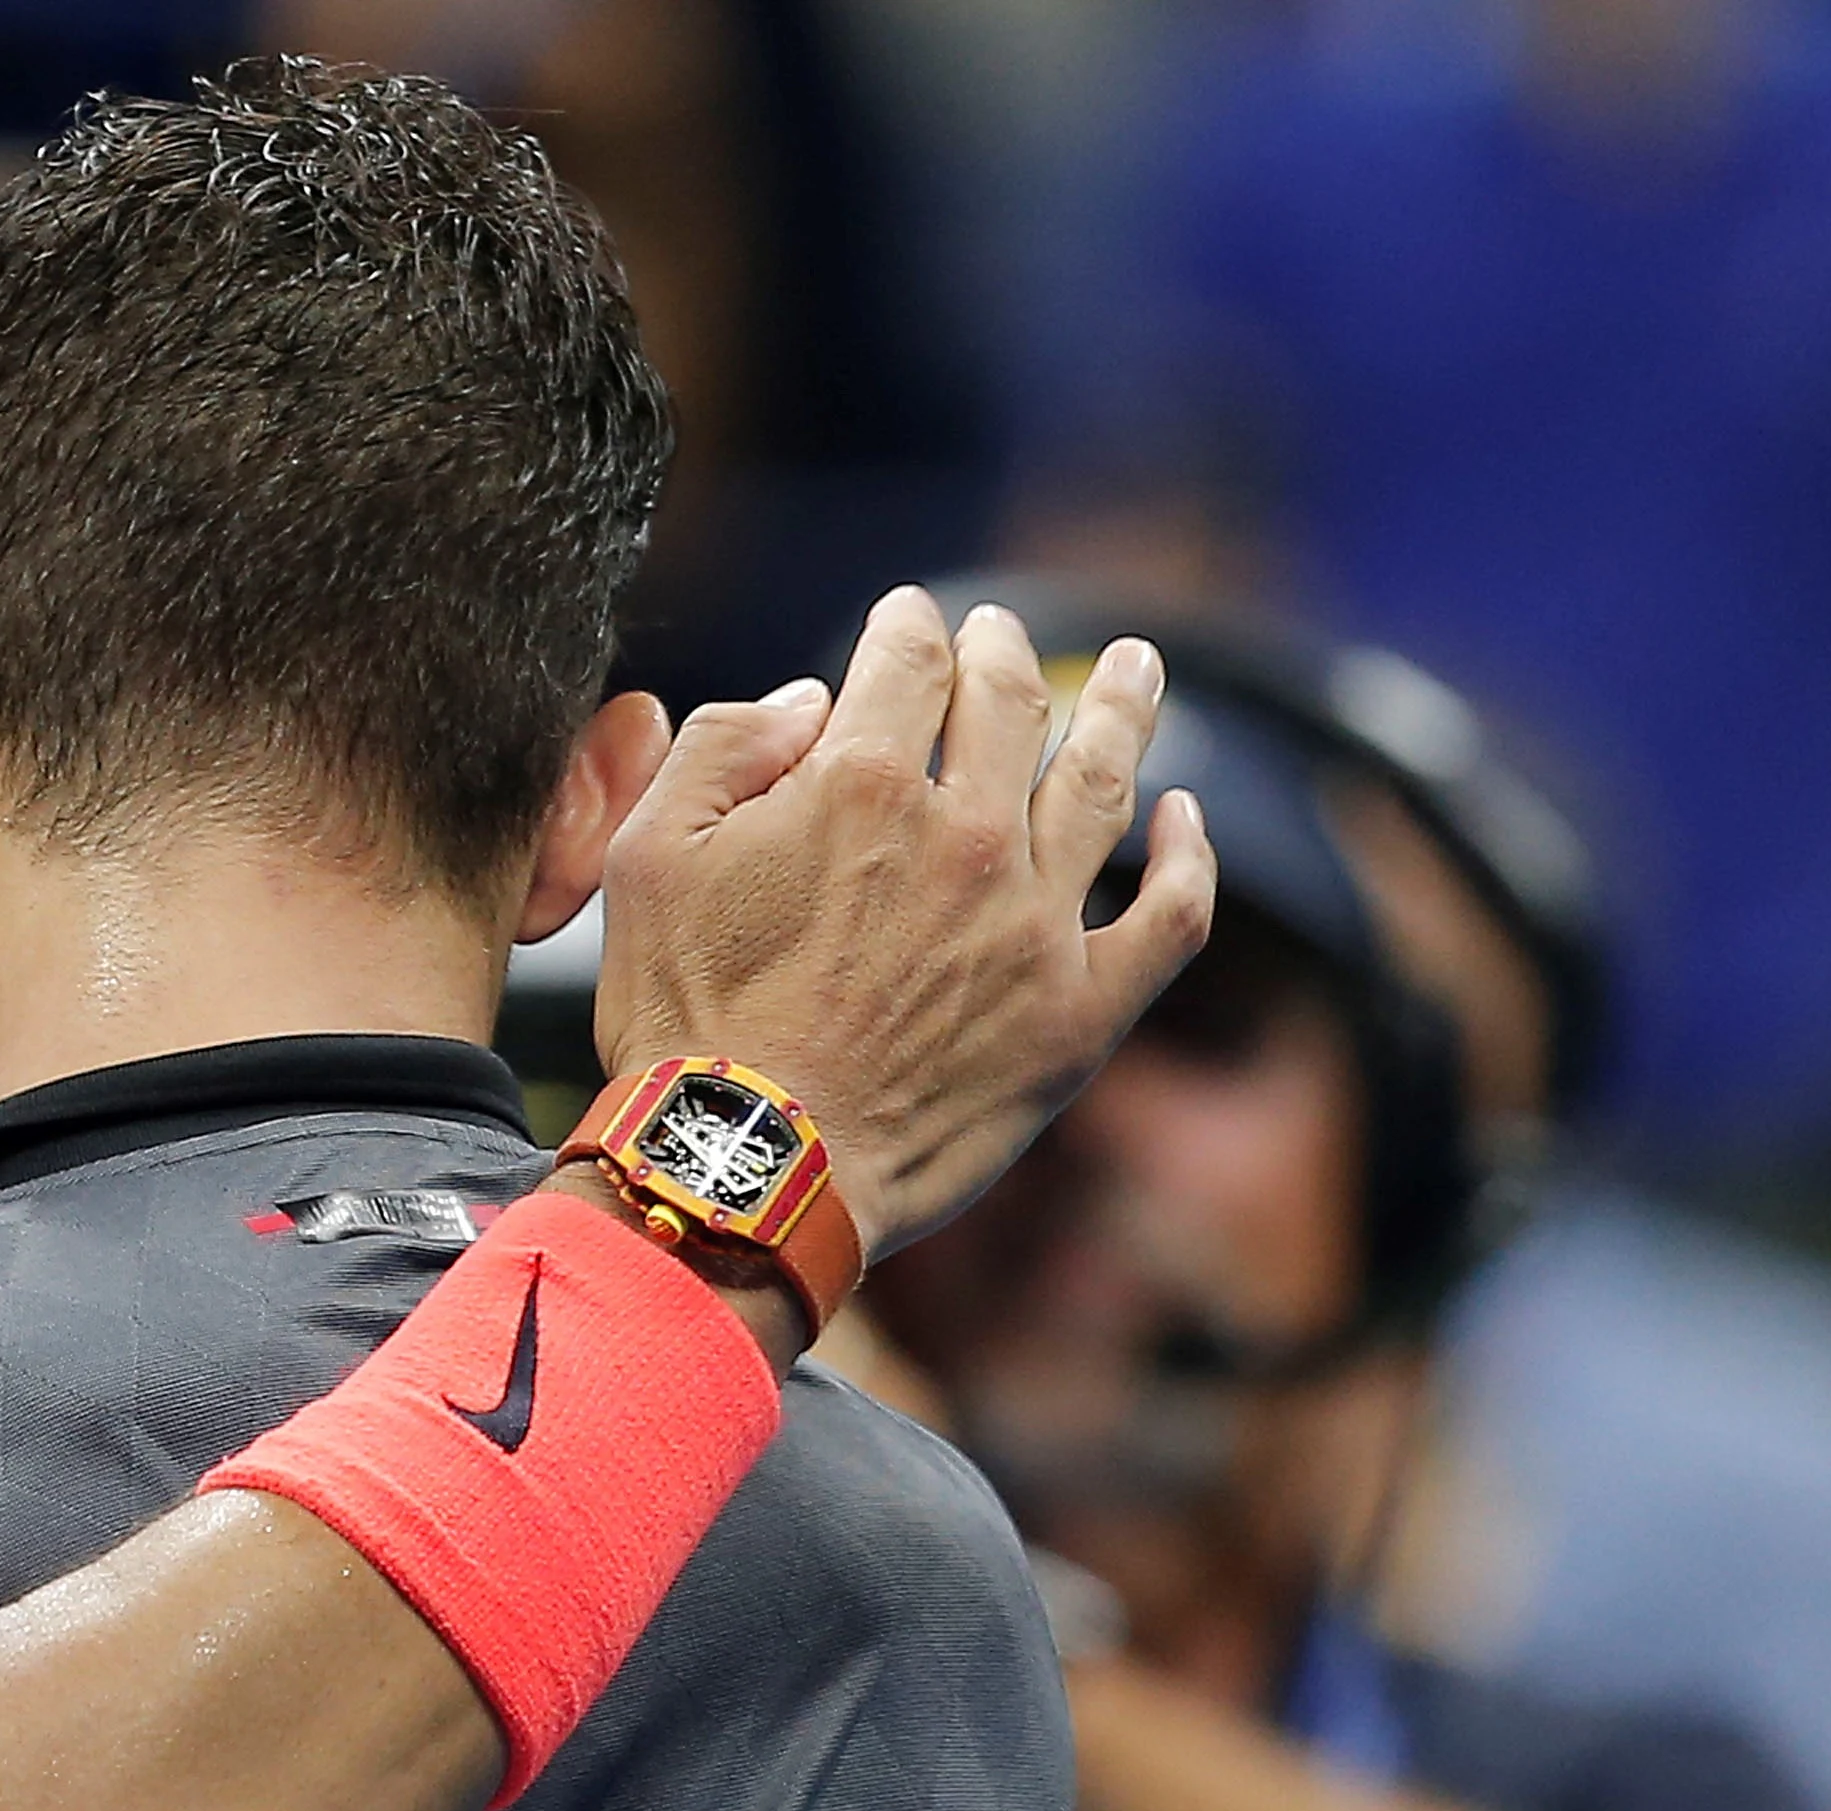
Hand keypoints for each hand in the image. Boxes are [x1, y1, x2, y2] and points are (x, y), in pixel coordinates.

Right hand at [592, 586, 1216, 1264]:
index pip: (909, 661)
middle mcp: (966, 835)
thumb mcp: (643, 860)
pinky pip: (1168, 915)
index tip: (908, 619)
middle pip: (1012, 702)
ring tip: (1133, 665)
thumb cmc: (682, 1023)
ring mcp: (1036, 922)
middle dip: (1003, 652)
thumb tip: (807, 700)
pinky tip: (1185, 817)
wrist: (749, 1171)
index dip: (910, 626)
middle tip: (1002, 632)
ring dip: (1121, 709)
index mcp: (861, 783)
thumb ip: (720, 749)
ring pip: (1106, 780)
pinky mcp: (1079, 1010)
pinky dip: (1186, 856)